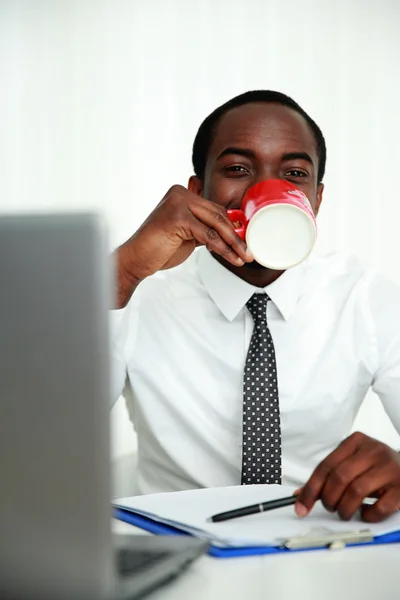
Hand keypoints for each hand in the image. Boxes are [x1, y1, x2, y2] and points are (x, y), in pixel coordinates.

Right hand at [115, 185, 252, 306]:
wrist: (136, 260)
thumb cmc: (159, 248)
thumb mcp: (188, 234)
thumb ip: (205, 228)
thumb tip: (232, 232)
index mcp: (182, 194)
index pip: (215, 208)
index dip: (232, 226)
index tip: (244, 241)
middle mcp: (180, 194)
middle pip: (218, 214)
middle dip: (236, 236)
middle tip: (248, 252)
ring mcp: (178, 203)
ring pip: (216, 224)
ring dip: (233, 243)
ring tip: (243, 257)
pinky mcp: (177, 217)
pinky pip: (208, 235)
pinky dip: (222, 248)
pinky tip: (230, 257)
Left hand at [295, 432, 399, 521]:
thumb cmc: (376, 465)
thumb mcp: (352, 462)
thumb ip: (329, 475)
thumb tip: (301, 494)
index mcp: (356, 441)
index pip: (326, 465)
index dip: (311, 488)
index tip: (301, 506)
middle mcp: (373, 450)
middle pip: (340, 477)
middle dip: (328, 498)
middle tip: (329, 507)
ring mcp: (389, 468)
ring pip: (357, 491)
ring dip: (345, 508)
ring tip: (344, 513)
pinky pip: (380, 507)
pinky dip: (368, 515)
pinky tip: (365, 513)